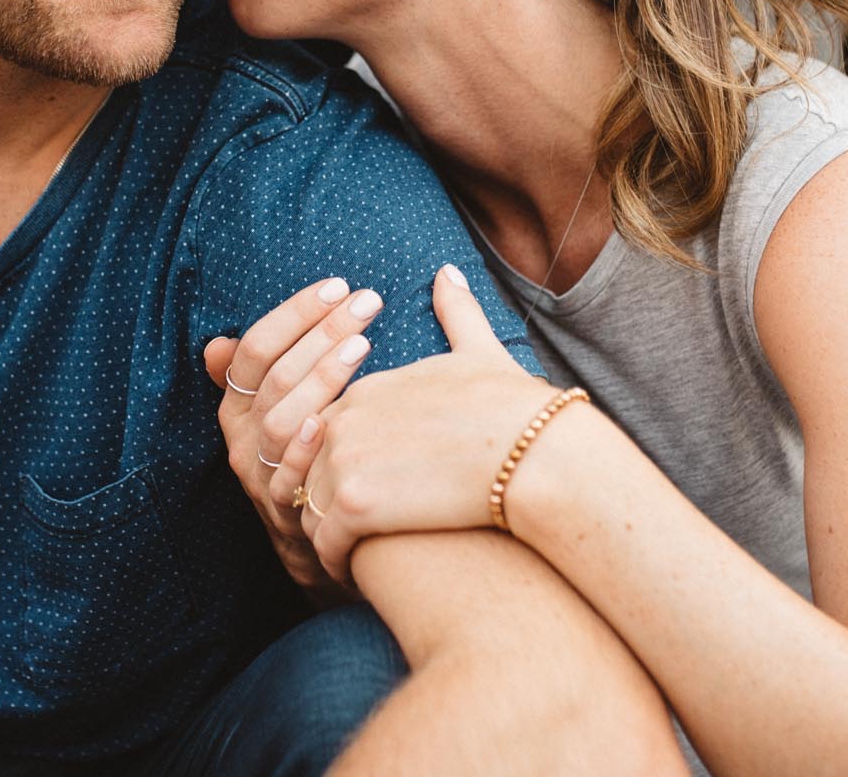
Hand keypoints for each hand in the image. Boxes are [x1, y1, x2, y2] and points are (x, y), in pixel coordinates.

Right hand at [203, 277, 384, 602]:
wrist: (323, 541)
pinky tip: (333, 418)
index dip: (295, 313)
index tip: (339, 285)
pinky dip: (306, 447)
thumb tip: (215, 343)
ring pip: (280, 420)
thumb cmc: (312, 458)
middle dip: (321, 332)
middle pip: (275, 376)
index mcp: (237, 406)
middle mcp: (242, 439)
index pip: (256, 347)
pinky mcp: (286, 513)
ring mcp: (262, 477)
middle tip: (368, 301)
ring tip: (363, 344)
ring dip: (319, 379)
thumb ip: (261, 376)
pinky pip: (289, 478)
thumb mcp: (277, 415)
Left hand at [299, 264, 565, 583]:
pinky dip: (335, 563)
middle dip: (321, 501)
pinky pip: (323, 545)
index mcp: (365, 387)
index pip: (327, 431)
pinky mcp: (353, 506)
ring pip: (309, 510)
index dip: (343, 463)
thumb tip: (448, 271)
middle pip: (309, 470)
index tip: (364, 489)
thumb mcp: (480, 352)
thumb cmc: (518, 409)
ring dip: (324, 535)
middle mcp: (343, 418)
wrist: (539, 455)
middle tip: (342, 532)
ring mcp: (343, 460)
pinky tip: (356, 575)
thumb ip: (456, 313)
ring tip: (349, 558)